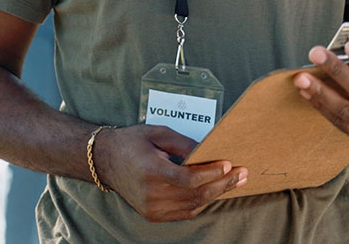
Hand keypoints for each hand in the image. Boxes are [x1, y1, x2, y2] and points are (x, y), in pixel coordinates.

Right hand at [92, 124, 246, 221]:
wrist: (105, 160)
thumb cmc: (132, 142)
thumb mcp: (156, 133)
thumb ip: (183, 143)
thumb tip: (208, 151)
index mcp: (151, 170)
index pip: (189, 178)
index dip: (212, 173)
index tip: (229, 164)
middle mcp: (151, 194)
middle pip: (196, 193)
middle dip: (223, 183)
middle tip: (242, 174)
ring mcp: (152, 208)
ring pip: (194, 205)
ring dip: (216, 194)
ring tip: (234, 182)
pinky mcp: (153, 215)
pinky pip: (185, 212)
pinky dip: (202, 202)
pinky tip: (213, 191)